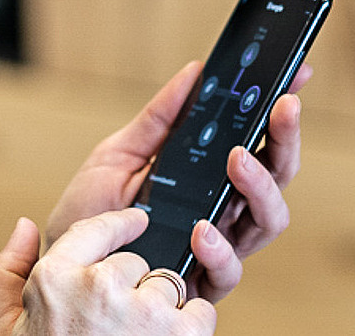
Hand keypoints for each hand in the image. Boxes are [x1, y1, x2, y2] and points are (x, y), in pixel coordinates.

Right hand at [0, 209, 214, 335]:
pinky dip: (190, 329)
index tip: (136, 223)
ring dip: (162, 313)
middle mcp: (97, 288)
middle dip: (134, 290)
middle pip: (136, 264)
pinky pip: (199, 310)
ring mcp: (142, 310)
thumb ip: (6, 274)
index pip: (95, 230)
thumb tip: (24, 227)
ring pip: (168, 287)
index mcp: (53, 280)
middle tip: (118, 329)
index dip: (120, 225)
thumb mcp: (8, 330)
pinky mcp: (179, 333)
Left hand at [43, 60, 309, 300]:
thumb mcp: (119, 154)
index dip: (281, 113)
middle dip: (285, 139)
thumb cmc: (92, 212)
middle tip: (278, 108)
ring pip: (269, 220)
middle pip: (277, 176)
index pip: (259, 141)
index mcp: (211, 176)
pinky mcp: (199, 282)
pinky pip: (228, 271)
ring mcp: (217, 246)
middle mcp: (223, 209)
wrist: (60, 259)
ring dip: (261, 186)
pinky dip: (221, 250)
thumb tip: (194, 72)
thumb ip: (159, 119)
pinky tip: (203, 231)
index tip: (295, 77)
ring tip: (237, 160)